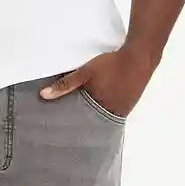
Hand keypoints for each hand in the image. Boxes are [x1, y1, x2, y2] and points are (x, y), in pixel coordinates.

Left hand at [38, 44, 156, 118]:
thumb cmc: (113, 64)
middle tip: (71, 123)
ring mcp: (124, 108)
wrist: (140, 56)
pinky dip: (106, 108)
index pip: (83, 124)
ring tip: (85, 112)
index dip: (74, 126)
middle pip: (94, 122)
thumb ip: (65, 84)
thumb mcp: (86, 72)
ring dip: (96, 114)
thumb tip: (44, 95)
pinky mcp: (130, 102)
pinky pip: (115, 110)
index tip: (63, 129)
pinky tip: (101, 102)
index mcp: (101, 109)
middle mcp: (114, 112)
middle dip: (84, 121)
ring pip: (105, 116)